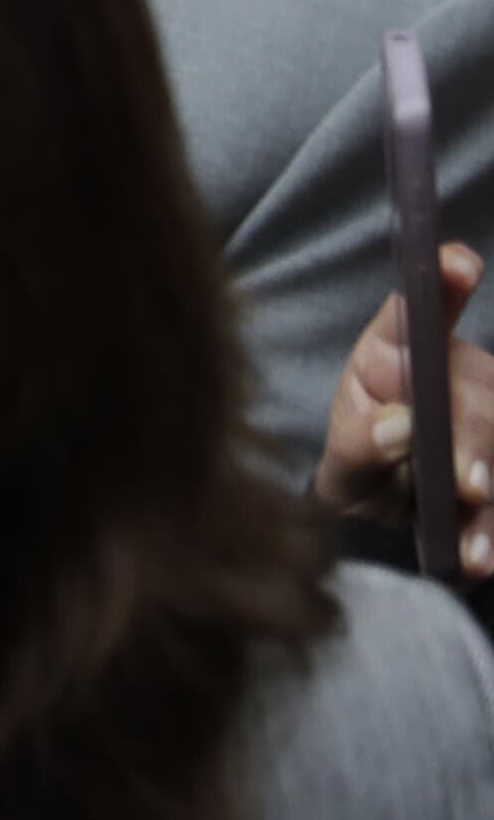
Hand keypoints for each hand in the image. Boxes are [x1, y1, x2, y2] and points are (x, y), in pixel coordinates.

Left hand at [320, 243, 493, 579]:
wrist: (383, 526)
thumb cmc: (358, 473)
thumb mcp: (340, 467)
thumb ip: (360, 444)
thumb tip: (400, 425)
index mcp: (394, 355)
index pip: (415, 312)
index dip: (441, 280)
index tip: (458, 264)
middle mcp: (451, 374)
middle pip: (477, 391)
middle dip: (476, 440)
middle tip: (472, 487)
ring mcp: (486, 412)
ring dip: (493, 485)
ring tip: (477, 543)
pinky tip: (481, 555)